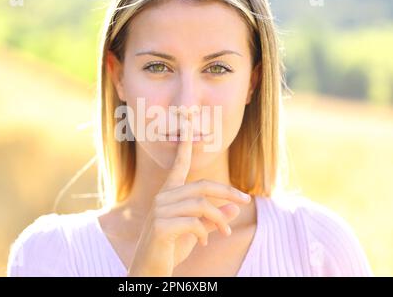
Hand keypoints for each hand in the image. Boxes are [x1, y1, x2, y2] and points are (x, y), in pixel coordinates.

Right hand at [127, 120, 250, 276]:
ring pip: (201, 205)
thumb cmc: (171, 248)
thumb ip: (214, 218)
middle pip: (202, 186)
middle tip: (245, 202)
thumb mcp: (197, 231)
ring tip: (225, 233)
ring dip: (219, 220)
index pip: (179, 165)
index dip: (186, 145)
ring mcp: (159, 211)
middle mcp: (163, 197)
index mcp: (169, 194)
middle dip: (228, 192)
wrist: (149, 270)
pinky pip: (194, 223)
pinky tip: (203, 242)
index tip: (190, 123)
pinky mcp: (160, 226)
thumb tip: (234, 208)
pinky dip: (205, 233)